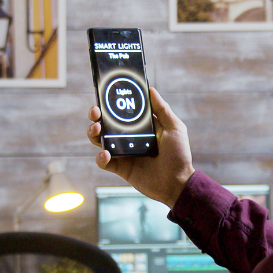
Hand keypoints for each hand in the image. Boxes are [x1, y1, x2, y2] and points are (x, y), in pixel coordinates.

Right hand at [88, 87, 194, 206]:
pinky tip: (105, 154)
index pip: (121, 112)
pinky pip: (104, 162)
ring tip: (97, 130)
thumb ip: (162, 109)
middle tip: (95, 112)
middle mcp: (129, 138)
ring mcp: (123, 153)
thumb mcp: (174, 128)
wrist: (177, 182)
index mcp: (141, 127)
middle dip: (96, 116)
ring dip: (94, 133)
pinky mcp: (121, 168)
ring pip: (100, 140)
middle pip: (106, 124)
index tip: (105, 96)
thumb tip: (150, 90)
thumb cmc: (179, 155)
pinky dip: (101, 158)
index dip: (111, 104)